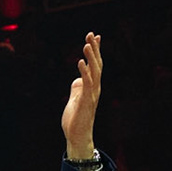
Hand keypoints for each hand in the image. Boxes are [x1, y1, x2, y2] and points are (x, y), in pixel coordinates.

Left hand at [60, 32, 102, 159]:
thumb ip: (77, 89)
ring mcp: (92, 94)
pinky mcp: (86, 101)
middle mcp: (95, 88)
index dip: (95, 51)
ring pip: (94, 72)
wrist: (77, 136)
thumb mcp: (74, 100)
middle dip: (94, 49)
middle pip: (97, 64)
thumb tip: (77, 79)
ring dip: (91, 57)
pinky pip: (87, 84)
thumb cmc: (76, 120)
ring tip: (87, 44)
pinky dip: (84, 72)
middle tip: (91, 34)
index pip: (95, 65)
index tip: (94, 36)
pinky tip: (80, 62)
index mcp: (92, 87)